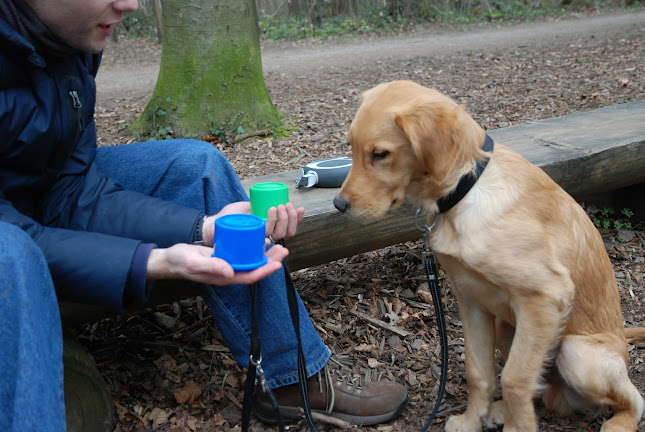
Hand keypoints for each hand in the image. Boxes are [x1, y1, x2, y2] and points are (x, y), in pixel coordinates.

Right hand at [146, 240, 287, 284]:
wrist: (172, 258)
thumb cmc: (182, 262)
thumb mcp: (195, 263)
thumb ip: (211, 267)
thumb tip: (231, 273)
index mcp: (225, 277)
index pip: (250, 276)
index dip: (265, 271)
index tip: (278, 263)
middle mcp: (230, 272)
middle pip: (255, 269)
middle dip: (271, 261)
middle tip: (284, 249)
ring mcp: (228, 265)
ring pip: (251, 261)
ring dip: (266, 255)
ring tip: (279, 244)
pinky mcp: (226, 256)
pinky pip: (244, 254)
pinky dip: (254, 247)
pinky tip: (262, 239)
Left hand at [201, 201, 304, 245]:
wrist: (210, 225)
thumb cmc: (226, 218)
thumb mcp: (245, 208)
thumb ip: (256, 206)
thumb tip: (274, 199)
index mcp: (268, 231)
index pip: (289, 229)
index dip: (298, 220)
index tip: (301, 209)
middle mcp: (265, 239)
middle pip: (288, 233)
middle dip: (292, 218)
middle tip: (287, 205)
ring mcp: (259, 241)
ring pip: (279, 234)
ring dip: (284, 219)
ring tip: (279, 206)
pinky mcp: (251, 241)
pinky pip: (266, 233)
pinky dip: (271, 221)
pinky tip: (271, 210)